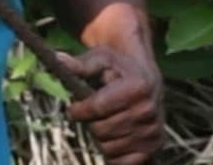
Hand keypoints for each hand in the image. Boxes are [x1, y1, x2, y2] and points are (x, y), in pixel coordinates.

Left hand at [58, 45, 164, 164]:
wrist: (145, 77)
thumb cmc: (118, 66)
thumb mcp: (101, 58)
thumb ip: (80, 64)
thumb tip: (57, 59)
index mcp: (138, 87)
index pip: (97, 108)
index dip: (78, 110)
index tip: (73, 108)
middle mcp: (149, 110)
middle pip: (101, 130)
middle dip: (90, 122)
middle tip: (92, 113)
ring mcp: (153, 131)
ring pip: (109, 148)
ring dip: (100, 138)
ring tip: (105, 121)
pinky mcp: (155, 146)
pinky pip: (123, 162)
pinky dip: (114, 153)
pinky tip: (114, 137)